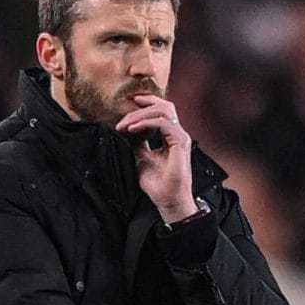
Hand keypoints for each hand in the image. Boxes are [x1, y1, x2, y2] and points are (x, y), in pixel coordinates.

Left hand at [116, 94, 197, 222]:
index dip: (145, 106)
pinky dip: (145, 122)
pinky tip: (132, 129)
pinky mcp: (180, 142)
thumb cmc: (158, 184)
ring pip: (163, 111)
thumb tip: (127, 132)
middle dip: (143, 103)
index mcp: (170, 136)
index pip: (161, 112)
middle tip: (124, 110)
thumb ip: (139, 143)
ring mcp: (180, 137)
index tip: (127, 107)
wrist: (168, 200)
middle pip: (165, 106)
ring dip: (140, 114)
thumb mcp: (142, 158)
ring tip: (125, 124)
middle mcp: (177, 134)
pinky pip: (162, 123)